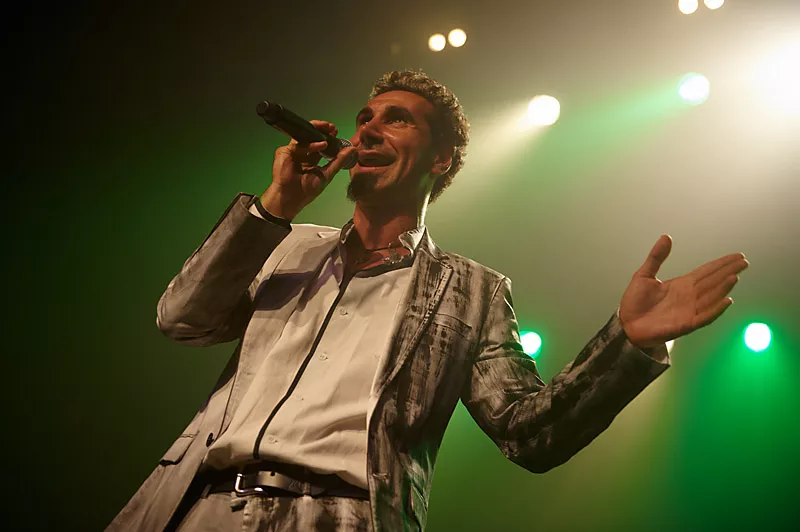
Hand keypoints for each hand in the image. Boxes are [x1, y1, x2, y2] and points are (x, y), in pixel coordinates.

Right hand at [260, 120, 356, 219]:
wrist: (291, 199)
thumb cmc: (306, 191)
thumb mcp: (327, 174)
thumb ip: (339, 161)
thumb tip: (352, 149)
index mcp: (311, 159)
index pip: (320, 144)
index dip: (328, 137)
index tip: (336, 132)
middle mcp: (302, 154)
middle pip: (311, 137)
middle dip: (322, 130)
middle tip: (332, 128)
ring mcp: (292, 152)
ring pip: (304, 136)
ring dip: (317, 131)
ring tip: (329, 131)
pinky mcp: (284, 152)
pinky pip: (298, 145)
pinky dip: (310, 144)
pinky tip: (321, 145)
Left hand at [619, 235, 748, 348]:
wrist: (626, 324)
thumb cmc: (635, 302)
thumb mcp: (644, 275)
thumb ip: (656, 257)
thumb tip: (666, 236)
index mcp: (682, 284)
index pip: (706, 272)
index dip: (721, 264)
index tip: (737, 256)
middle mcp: (689, 296)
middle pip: (713, 282)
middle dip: (728, 272)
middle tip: (744, 262)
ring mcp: (689, 310)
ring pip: (711, 297)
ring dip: (723, 288)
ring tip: (734, 276)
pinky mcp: (685, 324)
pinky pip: (704, 316)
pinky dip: (716, 309)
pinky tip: (726, 300)